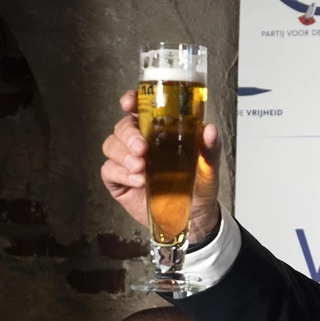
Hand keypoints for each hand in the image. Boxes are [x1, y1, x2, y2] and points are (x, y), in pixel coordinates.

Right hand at [100, 91, 222, 242]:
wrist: (195, 218)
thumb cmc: (200, 187)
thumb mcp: (208, 166)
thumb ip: (209, 148)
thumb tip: (210, 129)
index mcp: (160, 132)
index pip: (140, 109)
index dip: (131, 101)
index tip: (129, 103)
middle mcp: (142, 143)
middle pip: (122, 127)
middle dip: (128, 135)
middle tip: (141, 148)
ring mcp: (128, 162)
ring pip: (111, 145)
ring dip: (123, 154)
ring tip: (141, 167)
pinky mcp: (120, 182)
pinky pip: (109, 171)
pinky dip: (121, 174)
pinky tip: (138, 181)